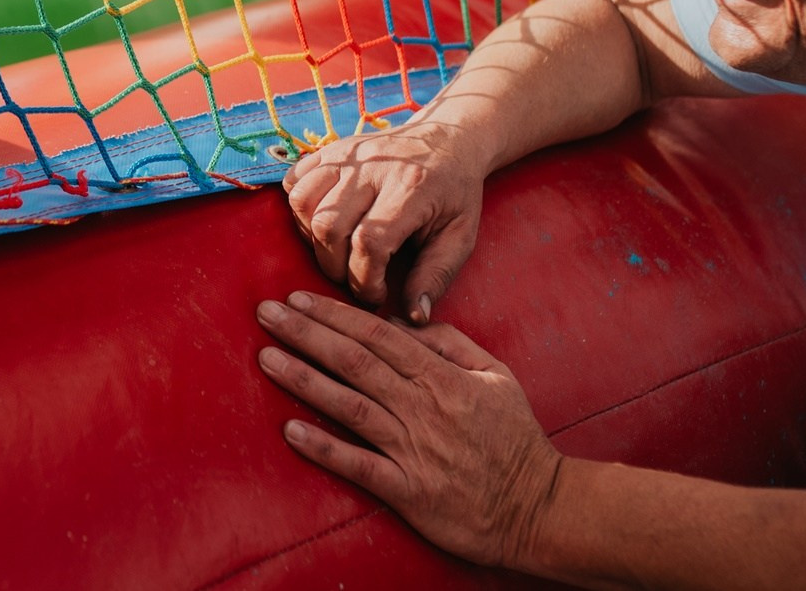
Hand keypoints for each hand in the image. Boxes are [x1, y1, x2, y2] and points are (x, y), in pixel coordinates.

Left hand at [257, 291, 560, 569]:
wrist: (539, 508)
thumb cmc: (515, 439)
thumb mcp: (496, 376)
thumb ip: (450, 342)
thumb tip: (403, 318)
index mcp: (443, 377)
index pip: (378, 336)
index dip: (334, 315)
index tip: (297, 298)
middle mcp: (424, 408)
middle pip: (355, 363)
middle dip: (306, 334)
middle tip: (265, 313)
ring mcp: (414, 450)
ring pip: (350, 406)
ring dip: (304, 380)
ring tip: (267, 358)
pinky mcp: (409, 491)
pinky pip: (360, 465)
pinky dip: (324, 447)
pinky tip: (290, 430)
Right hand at [283, 122, 486, 321]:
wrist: (449, 139)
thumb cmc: (455, 194)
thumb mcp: (461, 237)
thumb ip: (436, 277)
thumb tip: (414, 316)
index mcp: (412, 189)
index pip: (370, 242)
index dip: (364, 279)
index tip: (376, 294)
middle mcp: (374, 167)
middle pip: (328, 225)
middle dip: (334, 267)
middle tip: (354, 278)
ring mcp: (348, 155)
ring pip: (303, 202)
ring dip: (311, 239)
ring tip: (336, 251)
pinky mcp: (331, 150)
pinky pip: (293, 180)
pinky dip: (299, 209)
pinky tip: (323, 224)